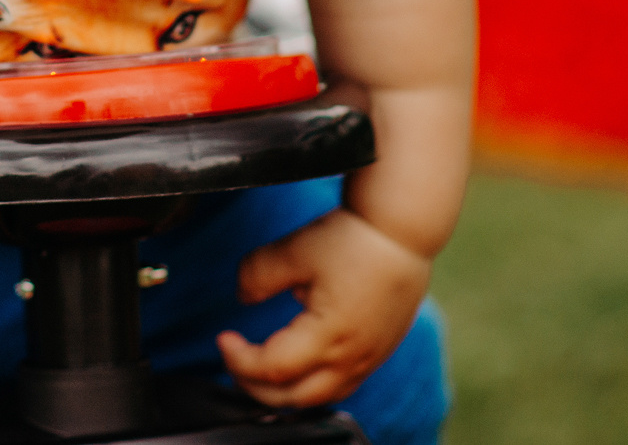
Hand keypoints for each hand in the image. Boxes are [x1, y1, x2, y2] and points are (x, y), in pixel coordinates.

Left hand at [217, 209, 432, 408]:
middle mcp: (351, 358)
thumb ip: (257, 275)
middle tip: (235, 361)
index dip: (239, 360)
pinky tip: (300, 366)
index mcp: (328, 337)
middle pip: (294, 398)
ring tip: (261, 370)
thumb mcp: (294, 250)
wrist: (404, 230)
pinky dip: (312, 385)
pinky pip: (342, 386)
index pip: (272, 369)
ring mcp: (369, 358)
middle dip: (254, 387)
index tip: (223, 338)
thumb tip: (241, 296)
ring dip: (284, 391)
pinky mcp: (379, 351)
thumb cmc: (353, 238)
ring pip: (320, 397)